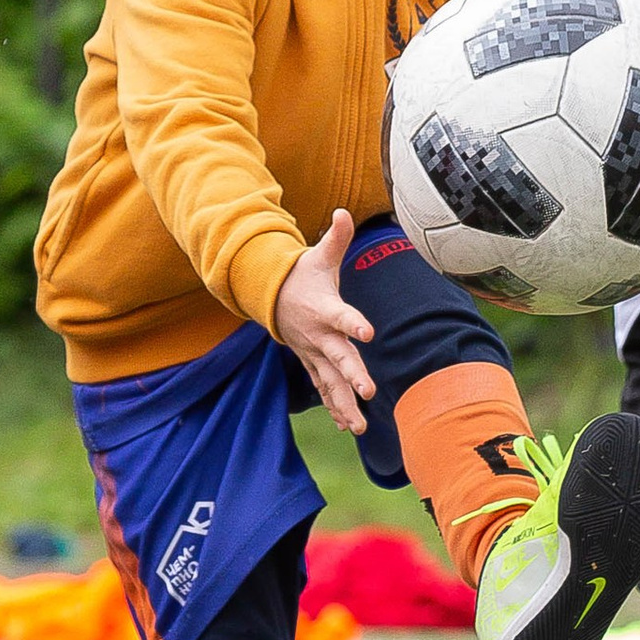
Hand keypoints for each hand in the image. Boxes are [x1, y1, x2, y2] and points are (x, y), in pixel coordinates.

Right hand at [272, 209, 377, 436]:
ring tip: (360, 427)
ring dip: (343, 404)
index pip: (342, 316)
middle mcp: (319, 335)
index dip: (354, 322)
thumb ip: (336, 237)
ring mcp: (314, 353)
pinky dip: (333, 407)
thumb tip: (344, 212)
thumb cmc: (303, 275)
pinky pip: (322, 388)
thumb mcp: (319, 255)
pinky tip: (347, 426)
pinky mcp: (312, 362)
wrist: (271, 295)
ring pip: (329, 382)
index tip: (369, 331)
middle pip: (338, 357)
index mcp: (325, 309)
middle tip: (368, 392)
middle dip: (352, 376)